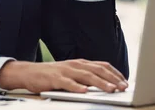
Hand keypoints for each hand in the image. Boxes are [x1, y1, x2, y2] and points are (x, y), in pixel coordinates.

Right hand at [0, 59, 127, 93]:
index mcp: (81, 63)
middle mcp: (75, 65)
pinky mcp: (55, 78)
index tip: (125, 81)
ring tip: (110, 89)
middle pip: (97, 70)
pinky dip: (77, 87)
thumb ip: (86, 77)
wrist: (29, 72)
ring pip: (86, 76)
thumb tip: (105, 84)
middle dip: (112, 79)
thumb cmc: (52, 75)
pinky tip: (84, 92)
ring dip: (100, 83)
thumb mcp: (71, 73)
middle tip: (123, 87)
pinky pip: (68, 83)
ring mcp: (65, 71)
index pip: (102, 66)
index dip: (115, 73)